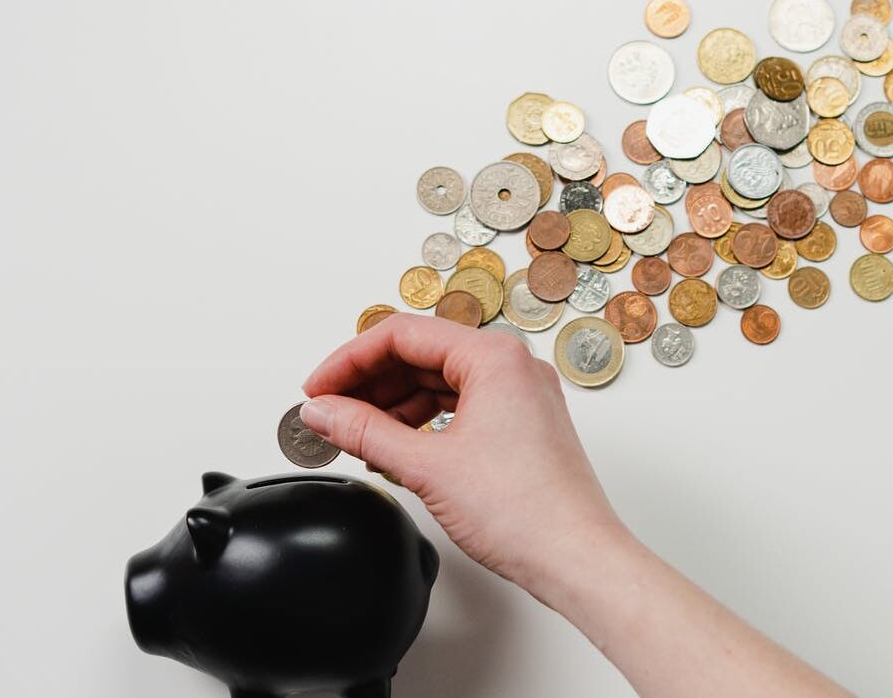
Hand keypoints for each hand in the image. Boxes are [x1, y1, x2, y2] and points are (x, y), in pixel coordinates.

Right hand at [298, 314, 628, 588]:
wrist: (575, 557)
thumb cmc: (525, 512)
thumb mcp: (426, 466)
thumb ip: (364, 431)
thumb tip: (323, 412)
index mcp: (495, 357)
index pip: (403, 335)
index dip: (348, 361)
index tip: (317, 390)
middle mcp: (514, 367)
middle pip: (421, 354)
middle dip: (368, 383)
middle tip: (327, 412)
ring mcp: (521, 396)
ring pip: (439, 382)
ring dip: (392, 405)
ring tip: (354, 435)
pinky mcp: (522, 425)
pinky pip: (460, 406)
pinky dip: (421, 422)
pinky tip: (394, 447)